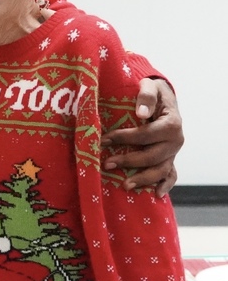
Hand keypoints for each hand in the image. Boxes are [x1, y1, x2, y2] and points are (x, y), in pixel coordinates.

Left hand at [102, 79, 182, 196]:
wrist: (164, 97)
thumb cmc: (154, 91)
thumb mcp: (150, 86)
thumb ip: (146, 96)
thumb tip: (141, 113)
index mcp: (171, 123)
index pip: (146, 135)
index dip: (124, 138)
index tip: (104, 140)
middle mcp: (175, 141)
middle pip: (152, 156)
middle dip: (129, 161)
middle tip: (107, 164)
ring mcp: (173, 152)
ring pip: (160, 170)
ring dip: (143, 179)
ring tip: (125, 185)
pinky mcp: (170, 158)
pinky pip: (171, 175)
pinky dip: (165, 185)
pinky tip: (155, 194)